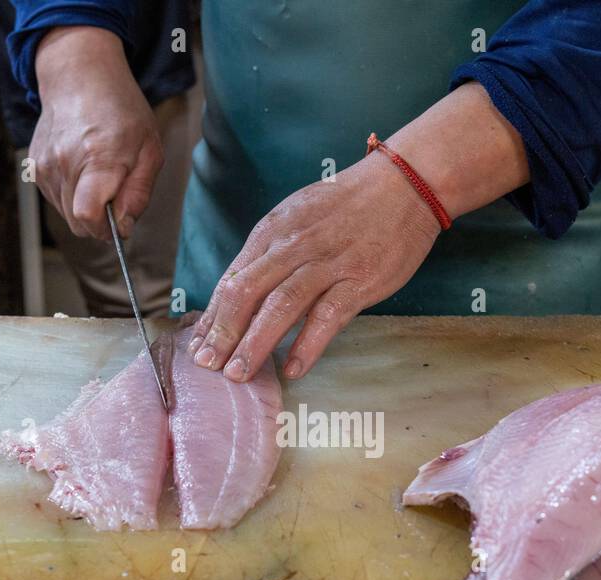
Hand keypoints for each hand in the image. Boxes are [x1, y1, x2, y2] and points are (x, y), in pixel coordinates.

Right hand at [30, 27, 161, 238]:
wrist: (79, 76)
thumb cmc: (121, 110)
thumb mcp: (150, 149)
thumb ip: (139, 193)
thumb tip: (124, 227)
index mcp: (98, 159)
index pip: (88, 216)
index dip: (104, 229)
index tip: (119, 221)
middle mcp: (64, 163)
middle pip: (77, 223)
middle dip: (99, 220)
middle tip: (115, 192)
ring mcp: (44, 165)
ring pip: (66, 214)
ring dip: (85, 206)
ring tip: (98, 173)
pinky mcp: (34, 165)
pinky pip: (56, 198)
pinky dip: (71, 194)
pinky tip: (82, 168)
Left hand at [188, 82, 530, 380]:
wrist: (403, 185)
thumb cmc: (347, 207)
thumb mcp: (297, 218)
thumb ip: (269, 254)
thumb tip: (239, 294)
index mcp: (273, 231)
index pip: (232, 279)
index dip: (212, 316)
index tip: (197, 345)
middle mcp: (293, 246)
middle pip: (247, 292)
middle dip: (222, 333)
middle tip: (207, 366)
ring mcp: (327, 263)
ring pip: (281, 305)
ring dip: (255, 342)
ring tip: (238, 373)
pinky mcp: (360, 279)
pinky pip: (327, 316)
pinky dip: (307, 344)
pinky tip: (292, 367)